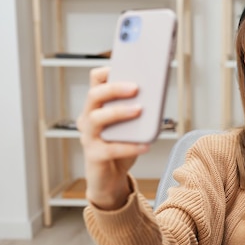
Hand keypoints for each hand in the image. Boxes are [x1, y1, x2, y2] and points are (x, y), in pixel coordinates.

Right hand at [76, 67, 149, 209]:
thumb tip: (156, 96)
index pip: (95, 82)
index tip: (123, 66)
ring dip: (119, 112)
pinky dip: (130, 146)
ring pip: (97, 118)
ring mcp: (88, 137)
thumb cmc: (121, 147)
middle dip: (114, 88)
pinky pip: (111, 149)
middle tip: (135, 87)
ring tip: (139, 110)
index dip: (106, 72)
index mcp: (97, 107)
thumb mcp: (131, 126)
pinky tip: (146, 144)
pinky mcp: (94, 156)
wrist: (110, 179)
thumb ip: (138, 111)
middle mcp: (88, 119)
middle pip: (94, 95)